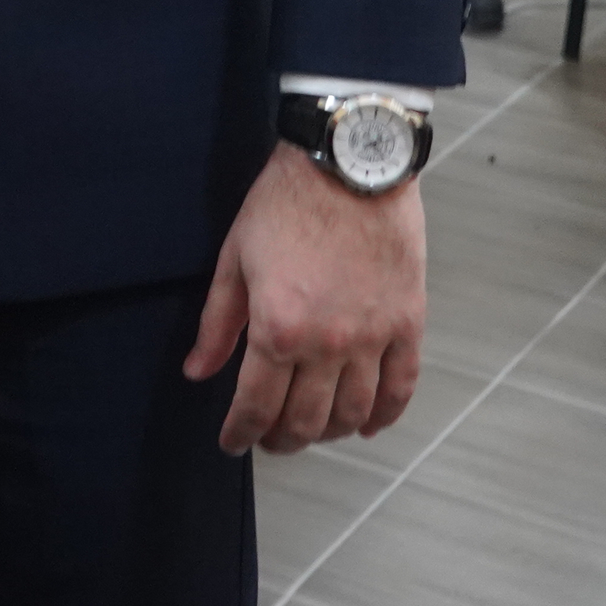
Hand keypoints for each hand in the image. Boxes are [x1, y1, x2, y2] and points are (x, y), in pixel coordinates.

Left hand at [185, 142, 424, 453]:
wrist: (348, 163)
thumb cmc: (286, 202)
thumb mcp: (235, 258)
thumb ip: (216, 323)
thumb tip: (197, 371)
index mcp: (278, 328)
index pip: (256, 406)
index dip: (241, 433)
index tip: (233, 442)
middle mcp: (328, 344)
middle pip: (306, 421)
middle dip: (282, 440)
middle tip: (270, 440)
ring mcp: (373, 337)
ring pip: (353, 414)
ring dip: (329, 433)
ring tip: (312, 431)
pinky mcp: (407, 323)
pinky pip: (401, 387)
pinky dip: (384, 415)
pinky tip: (367, 425)